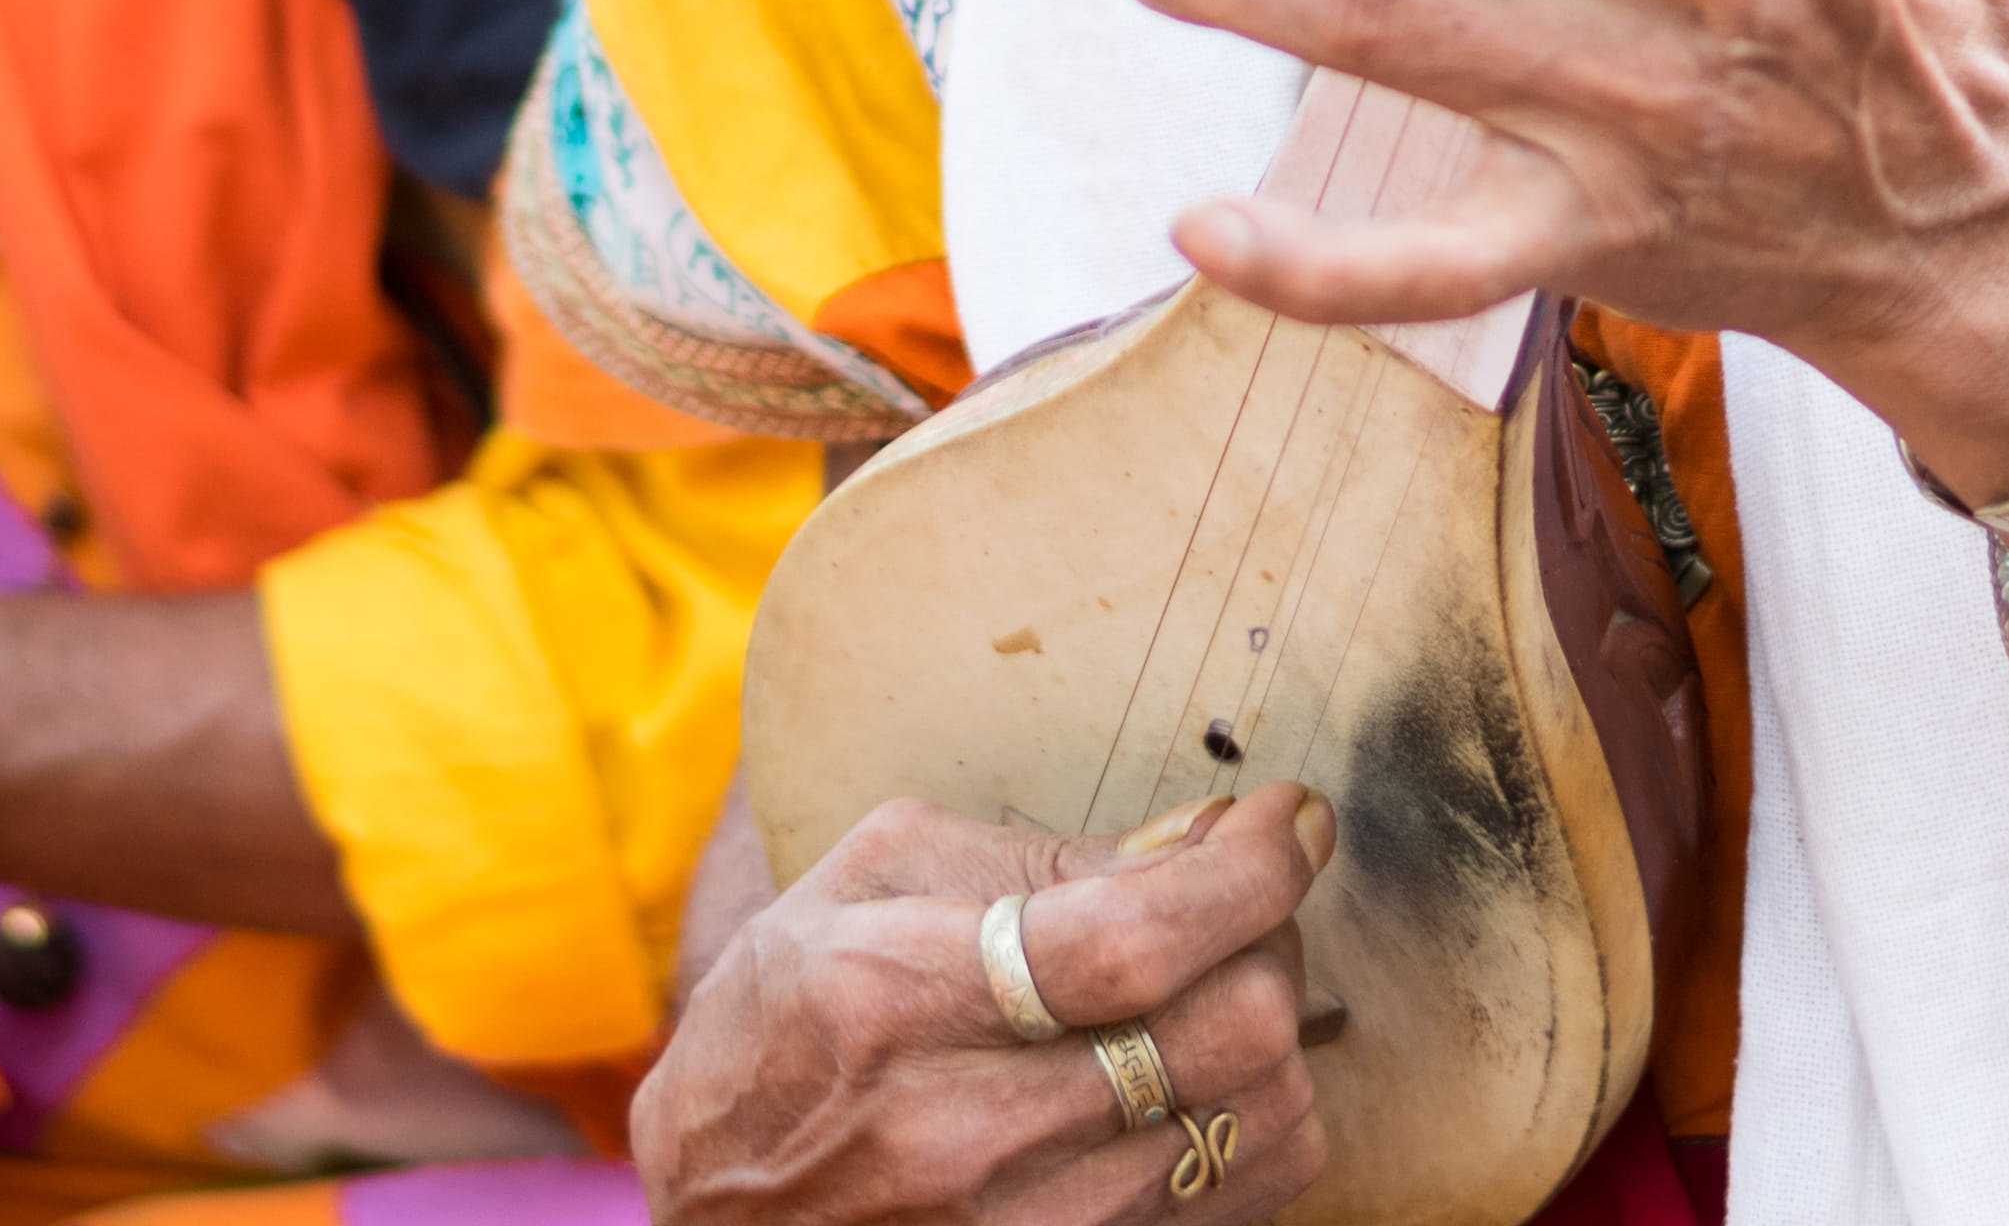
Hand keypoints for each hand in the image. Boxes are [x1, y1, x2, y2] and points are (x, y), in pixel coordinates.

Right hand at [637, 789, 1331, 1225]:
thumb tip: (1198, 843)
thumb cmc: (782, 1029)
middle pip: (1230, 1033)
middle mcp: (967, 1135)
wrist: (718, 1219)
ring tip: (1214, 993)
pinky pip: (1246, 1202)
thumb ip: (1034, 856)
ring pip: (1263, 1125)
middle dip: (1270, 938)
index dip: (1247, 872)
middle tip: (1241, 903)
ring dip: (1271, 1034)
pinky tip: (1196, 1079)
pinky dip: (1252, 1123)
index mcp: (901, 1000)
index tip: (1289, 822)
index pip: (1134, 940)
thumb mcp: (867, 884)